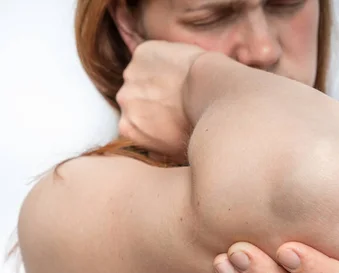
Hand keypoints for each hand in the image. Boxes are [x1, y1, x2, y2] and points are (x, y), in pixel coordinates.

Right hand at [116, 41, 205, 163]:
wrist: (213, 97)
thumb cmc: (201, 129)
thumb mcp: (177, 150)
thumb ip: (159, 150)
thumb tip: (154, 153)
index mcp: (128, 127)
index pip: (134, 121)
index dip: (153, 117)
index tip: (170, 115)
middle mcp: (124, 100)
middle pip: (136, 97)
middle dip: (153, 97)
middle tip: (180, 97)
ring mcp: (131, 74)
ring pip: (142, 74)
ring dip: (158, 77)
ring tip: (184, 82)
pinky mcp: (143, 53)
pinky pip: (151, 55)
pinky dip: (164, 58)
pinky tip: (183, 66)